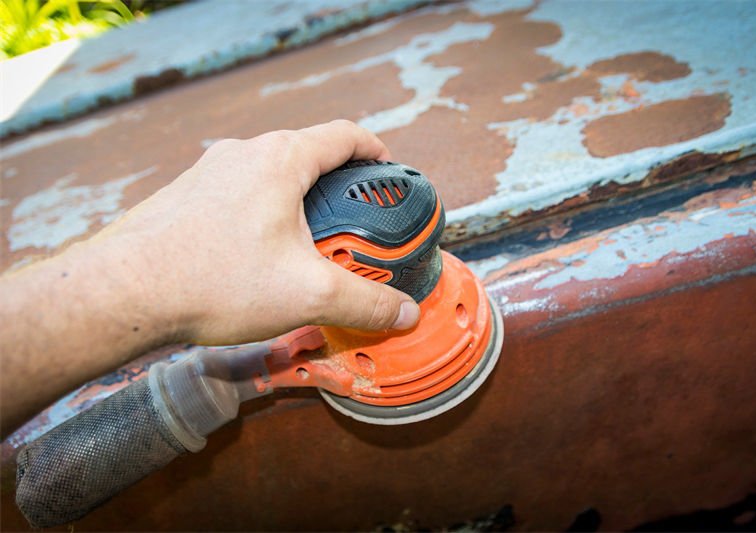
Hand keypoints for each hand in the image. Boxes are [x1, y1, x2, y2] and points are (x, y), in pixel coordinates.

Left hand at [98, 119, 419, 344]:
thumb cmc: (212, 280)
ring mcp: (208, 173)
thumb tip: (406, 314)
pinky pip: (238, 196)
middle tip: (355, 223)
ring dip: (297, 202)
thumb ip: (365, 303)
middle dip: (337, 186)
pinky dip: (262, 216)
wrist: (123, 292)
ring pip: (269, 177)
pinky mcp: (185, 197)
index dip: (374, 151)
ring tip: (310, 245)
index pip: (343, 136)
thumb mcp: (307, 295)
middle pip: (306, 155)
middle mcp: (243, 154)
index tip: (387, 171)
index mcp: (280, 159)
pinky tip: (259, 257)